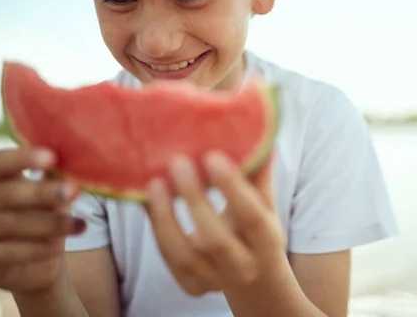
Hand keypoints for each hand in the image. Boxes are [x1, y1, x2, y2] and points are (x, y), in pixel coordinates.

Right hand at [0, 147, 84, 294]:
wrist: (29, 264)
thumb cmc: (37, 217)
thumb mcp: (45, 197)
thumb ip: (54, 182)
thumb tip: (77, 165)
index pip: (1, 162)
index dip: (24, 158)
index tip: (52, 158)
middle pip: (6, 193)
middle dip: (41, 192)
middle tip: (73, 191)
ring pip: (8, 224)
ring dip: (48, 224)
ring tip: (79, 225)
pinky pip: (3, 253)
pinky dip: (33, 249)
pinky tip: (57, 248)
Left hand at [145, 150, 284, 295]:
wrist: (256, 277)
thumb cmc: (257, 230)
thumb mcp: (265, 206)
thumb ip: (258, 174)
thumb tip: (258, 131)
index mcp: (268, 243)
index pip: (251, 216)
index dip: (232, 187)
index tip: (212, 156)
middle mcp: (244, 267)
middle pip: (215, 240)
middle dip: (194, 199)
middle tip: (177, 162)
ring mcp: (216, 281)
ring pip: (185, 255)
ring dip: (167, 218)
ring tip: (155, 183)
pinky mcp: (192, 286)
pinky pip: (170, 260)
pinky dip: (157, 230)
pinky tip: (148, 202)